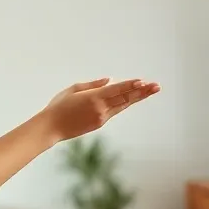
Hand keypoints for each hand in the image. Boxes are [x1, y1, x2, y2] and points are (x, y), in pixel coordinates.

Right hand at [42, 78, 159, 142]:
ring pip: (122, 105)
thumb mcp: (73, 90)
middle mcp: (100, 109)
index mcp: (93, 98)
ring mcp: (101, 117)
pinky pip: (114, 111)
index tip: (143, 81)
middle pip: (125, 98)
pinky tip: (131, 97)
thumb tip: (109, 81)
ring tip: (150, 90)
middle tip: (157, 86)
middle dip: (142, 92)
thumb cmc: (58, 106)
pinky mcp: (99, 124)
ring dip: (137, 97)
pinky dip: (123, 103)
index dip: (131, 85)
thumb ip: (92, 85)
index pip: (117, 90)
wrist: (51, 127)